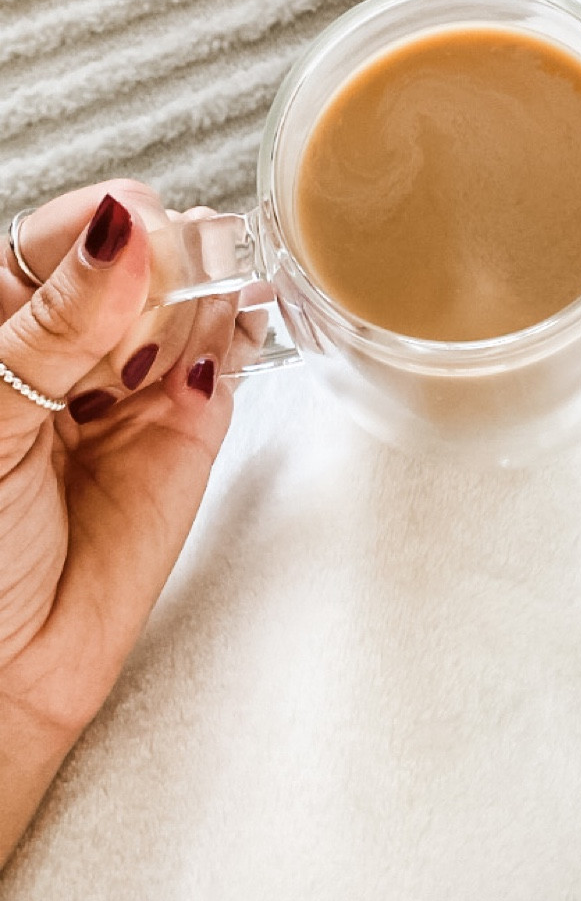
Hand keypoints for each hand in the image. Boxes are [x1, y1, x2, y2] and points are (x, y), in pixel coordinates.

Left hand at [0, 182, 258, 864]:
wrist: (4, 673)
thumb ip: (58, 323)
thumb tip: (121, 230)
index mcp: (1, 316)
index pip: (66, 232)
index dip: (109, 227)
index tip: (132, 240)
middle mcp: (69, 338)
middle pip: (140, 251)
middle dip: (158, 268)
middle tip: (141, 324)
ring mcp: (134, 377)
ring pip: (190, 290)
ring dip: (195, 300)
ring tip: (154, 364)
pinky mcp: (191, 422)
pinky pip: (228, 347)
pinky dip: (237, 328)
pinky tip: (220, 341)